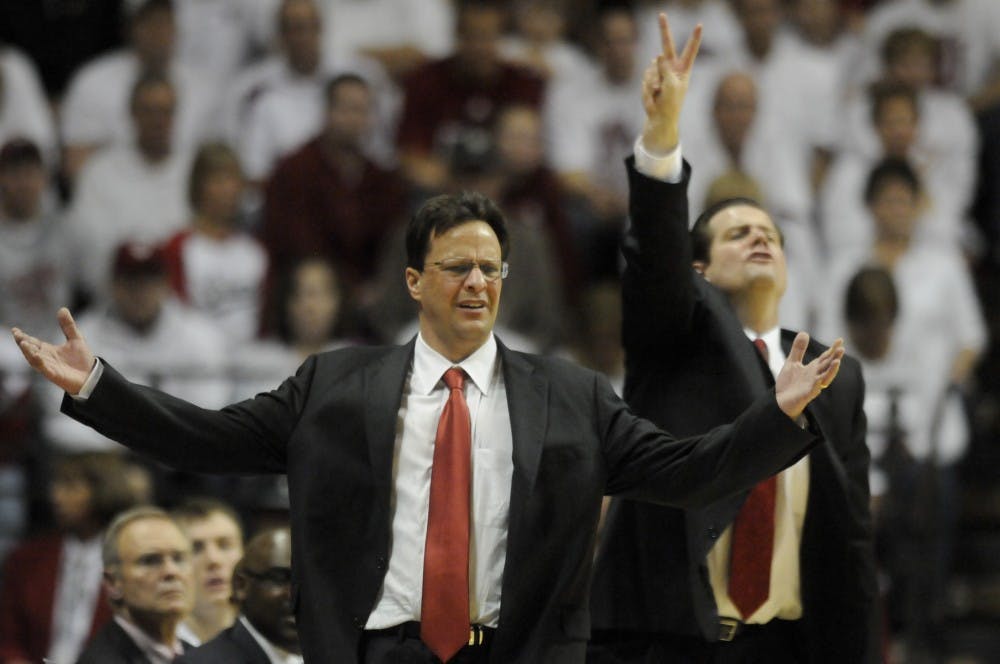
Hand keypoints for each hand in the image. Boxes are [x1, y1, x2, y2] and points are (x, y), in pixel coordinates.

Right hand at [11, 307, 95, 394]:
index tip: (15, 330)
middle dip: (22, 342)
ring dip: (28, 351)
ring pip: (34, 359)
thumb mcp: (76, 338)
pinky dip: (39, 362)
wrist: (91, 375)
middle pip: (30, 350)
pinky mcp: (54, 375)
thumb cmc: (82, 360)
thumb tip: (62, 309)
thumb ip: (68, 326)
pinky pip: (44, 368)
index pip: (33, 342)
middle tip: (17, 334)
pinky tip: (36, 355)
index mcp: (48, 350)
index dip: (24, 337)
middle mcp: (46, 358)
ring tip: (23, 342)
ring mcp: (49, 367)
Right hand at [641, 13, 701, 152]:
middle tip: (661, 14)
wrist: (660, 119)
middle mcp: (671, 67)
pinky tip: (652, 97)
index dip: (694, 38)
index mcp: (683, 69)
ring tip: (658, 95)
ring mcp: (659, 72)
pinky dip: (647, 88)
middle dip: (663, 29)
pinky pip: (645, 77)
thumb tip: (657, 55)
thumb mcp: (671, 86)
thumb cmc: (671, 104)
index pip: (690, 50)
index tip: (699, 25)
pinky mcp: (648, 78)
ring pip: (651, 67)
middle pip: (667, 45)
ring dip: (653, 83)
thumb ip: (665, 69)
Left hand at [774, 332, 843, 419]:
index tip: (840, 340)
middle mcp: (815, 376)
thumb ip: (798, 349)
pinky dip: (817, 384)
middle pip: (827, 366)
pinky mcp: (806, 395)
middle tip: (842, 349)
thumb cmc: (789, 384)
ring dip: (831, 370)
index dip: (832, 349)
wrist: (780, 401)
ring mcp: (812, 386)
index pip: (825, 357)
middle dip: (835, 357)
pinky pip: (814, 390)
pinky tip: (820, 378)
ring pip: (825, 378)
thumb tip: (804, 332)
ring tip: (837, 361)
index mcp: (812, 368)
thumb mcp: (792, 363)